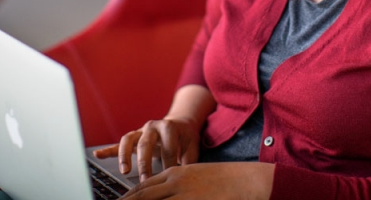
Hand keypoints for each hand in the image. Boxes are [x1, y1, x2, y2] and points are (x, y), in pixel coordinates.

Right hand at [94, 116, 201, 181]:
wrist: (179, 123)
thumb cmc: (185, 137)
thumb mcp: (191, 145)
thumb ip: (188, 159)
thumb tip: (184, 175)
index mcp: (169, 127)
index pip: (167, 146)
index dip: (168, 163)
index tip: (169, 177)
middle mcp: (152, 126)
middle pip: (145, 143)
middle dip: (145, 163)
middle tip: (146, 180)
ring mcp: (141, 131)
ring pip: (129, 140)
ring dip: (125, 156)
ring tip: (124, 171)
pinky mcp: (133, 137)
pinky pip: (118, 143)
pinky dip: (108, 149)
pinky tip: (98, 155)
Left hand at [121, 162, 274, 199]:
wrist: (244, 180)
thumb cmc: (221, 180)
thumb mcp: (195, 178)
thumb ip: (177, 185)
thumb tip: (164, 192)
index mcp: (174, 173)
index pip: (142, 187)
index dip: (127, 197)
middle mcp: (174, 182)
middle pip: (140, 195)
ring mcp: (182, 194)